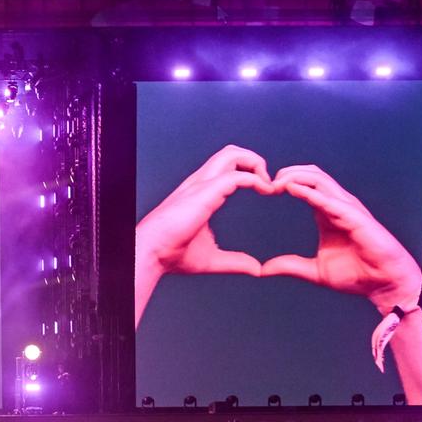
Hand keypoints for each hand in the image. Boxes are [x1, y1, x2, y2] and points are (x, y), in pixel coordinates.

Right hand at [135, 145, 272, 324]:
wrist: (151, 253)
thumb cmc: (172, 254)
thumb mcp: (212, 259)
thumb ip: (235, 261)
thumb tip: (256, 269)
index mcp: (201, 192)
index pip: (228, 166)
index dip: (250, 172)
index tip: (267, 191)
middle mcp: (201, 182)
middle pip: (231, 152)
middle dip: (255, 160)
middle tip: (269, 183)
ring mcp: (202, 184)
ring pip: (232, 153)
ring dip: (256, 163)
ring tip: (268, 184)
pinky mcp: (205, 191)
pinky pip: (236, 175)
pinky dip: (256, 179)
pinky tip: (266, 191)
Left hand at [262, 164, 421, 313]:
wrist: (384, 284)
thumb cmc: (357, 275)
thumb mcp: (315, 271)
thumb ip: (291, 266)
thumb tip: (263, 269)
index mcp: (326, 212)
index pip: (305, 184)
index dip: (284, 182)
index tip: (264, 189)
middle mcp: (337, 205)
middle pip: (311, 174)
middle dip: (288, 172)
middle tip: (267, 181)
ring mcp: (348, 208)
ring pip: (320, 179)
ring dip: (297, 177)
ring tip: (277, 182)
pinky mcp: (356, 217)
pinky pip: (331, 199)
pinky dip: (311, 192)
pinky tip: (295, 190)